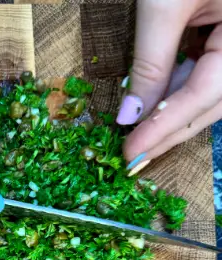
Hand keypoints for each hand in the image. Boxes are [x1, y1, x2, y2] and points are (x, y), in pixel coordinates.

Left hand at [118, 0, 221, 172]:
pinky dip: (187, 86)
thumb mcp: (165, 3)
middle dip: (173, 129)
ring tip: (140, 136)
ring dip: (178, 112)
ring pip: (219, 89)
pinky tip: (158, 103)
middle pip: (218, 100)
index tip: (132, 154)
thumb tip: (131, 115)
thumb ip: (151, 61)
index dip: (167, 128)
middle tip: (133, 158)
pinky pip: (218, 70)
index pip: (207, 95)